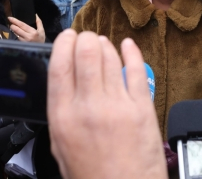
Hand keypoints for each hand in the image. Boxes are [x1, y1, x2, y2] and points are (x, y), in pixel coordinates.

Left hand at [9, 15, 44, 42]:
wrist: (41, 49)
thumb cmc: (41, 39)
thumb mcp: (42, 30)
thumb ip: (38, 22)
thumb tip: (35, 14)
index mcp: (33, 32)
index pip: (22, 25)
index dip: (15, 21)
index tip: (10, 18)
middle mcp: (28, 37)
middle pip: (17, 30)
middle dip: (12, 25)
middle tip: (9, 21)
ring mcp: (24, 41)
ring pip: (15, 34)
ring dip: (12, 30)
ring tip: (11, 26)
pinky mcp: (21, 44)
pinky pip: (16, 38)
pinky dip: (15, 34)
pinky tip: (14, 31)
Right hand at [47, 30, 166, 178]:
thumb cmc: (92, 176)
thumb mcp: (61, 148)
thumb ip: (61, 114)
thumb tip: (64, 84)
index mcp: (63, 117)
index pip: (59, 65)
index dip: (64, 44)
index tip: (67, 37)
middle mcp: (88, 107)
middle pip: (86, 54)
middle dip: (86, 39)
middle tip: (87, 39)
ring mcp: (117, 105)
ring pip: (110, 57)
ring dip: (106, 44)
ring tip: (103, 43)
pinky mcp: (141, 108)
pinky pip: (136, 70)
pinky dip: (131, 52)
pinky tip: (128, 45)